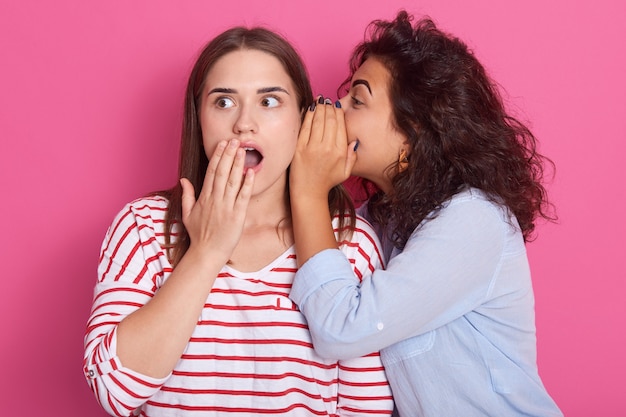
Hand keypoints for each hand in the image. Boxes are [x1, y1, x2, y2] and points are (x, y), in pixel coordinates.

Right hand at [180, 139, 253, 264]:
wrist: (207, 253)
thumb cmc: (199, 235)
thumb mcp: (187, 214)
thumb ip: (187, 195)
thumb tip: (184, 179)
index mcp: (204, 197)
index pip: (211, 172)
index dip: (217, 156)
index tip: (222, 144)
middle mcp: (215, 199)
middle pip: (222, 172)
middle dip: (228, 155)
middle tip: (234, 140)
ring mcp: (226, 207)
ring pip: (233, 181)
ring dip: (238, 164)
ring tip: (243, 150)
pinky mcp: (237, 216)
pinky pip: (243, 197)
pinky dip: (247, 184)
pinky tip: (251, 172)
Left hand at [290, 98, 356, 199]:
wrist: (309, 192)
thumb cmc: (327, 181)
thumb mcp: (345, 172)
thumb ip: (352, 156)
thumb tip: (354, 141)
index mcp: (340, 152)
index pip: (341, 125)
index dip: (338, 113)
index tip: (336, 106)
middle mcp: (328, 148)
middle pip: (330, 120)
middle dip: (329, 107)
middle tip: (327, 101)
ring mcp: (312, 147)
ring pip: (318, 121)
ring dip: (319, 108)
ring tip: (320, 100)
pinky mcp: (299, 148)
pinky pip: (305, 127)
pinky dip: (308, 115)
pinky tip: (310, 108)